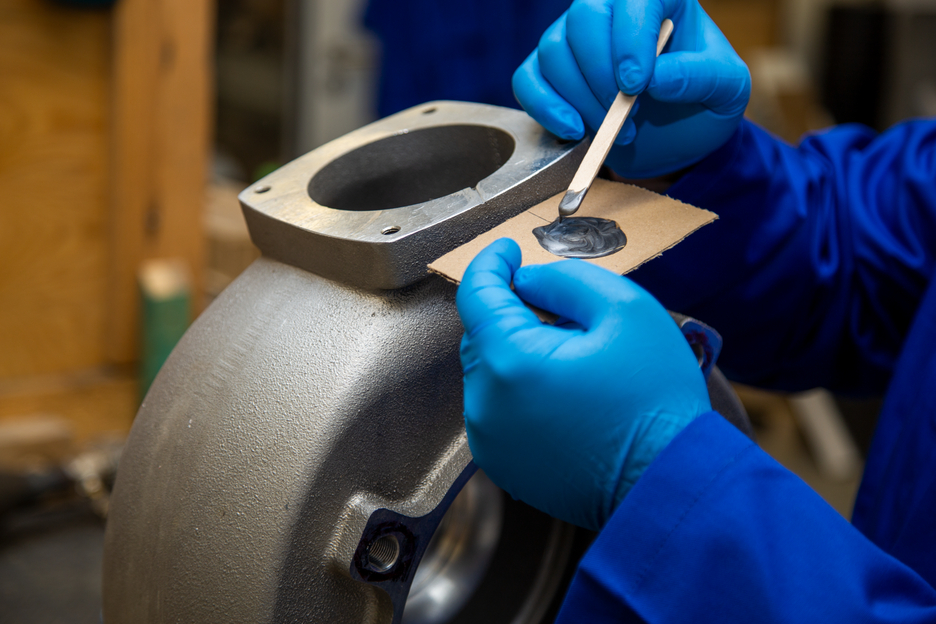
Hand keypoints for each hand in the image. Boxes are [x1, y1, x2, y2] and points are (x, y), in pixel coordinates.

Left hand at [456, 240, 710, 529]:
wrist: (670, 482)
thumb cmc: (655, 401)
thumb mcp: (624, 309)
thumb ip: (564, 279)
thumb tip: (528, 280)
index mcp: (510, 362)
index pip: (477, 294)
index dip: (491, 263)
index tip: (507, 251)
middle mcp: (486, 406)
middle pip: (482, 335)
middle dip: (513, 314)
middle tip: (564, 314)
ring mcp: (491, 440)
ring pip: (490, 373)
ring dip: (519, 354)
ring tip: (576, 362)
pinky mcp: (503, 464)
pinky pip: (499, 410)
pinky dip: (521, 392)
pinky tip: (568, 396)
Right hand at [513, 0, 750, 177]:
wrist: (677, 135)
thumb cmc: (704, 102)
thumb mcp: (727, 91)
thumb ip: (701, 77)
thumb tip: (656, 79)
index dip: (630, 40)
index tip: (636, 86)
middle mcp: (611, 9)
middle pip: (584, 18)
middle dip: (600, 75)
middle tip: (626, 117)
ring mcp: (574, 39)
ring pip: (554, 51)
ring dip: (581, 100)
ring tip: (616, 133)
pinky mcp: (550, 73)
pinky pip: (528, 79)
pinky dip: (545, 107)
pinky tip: (574, 130)